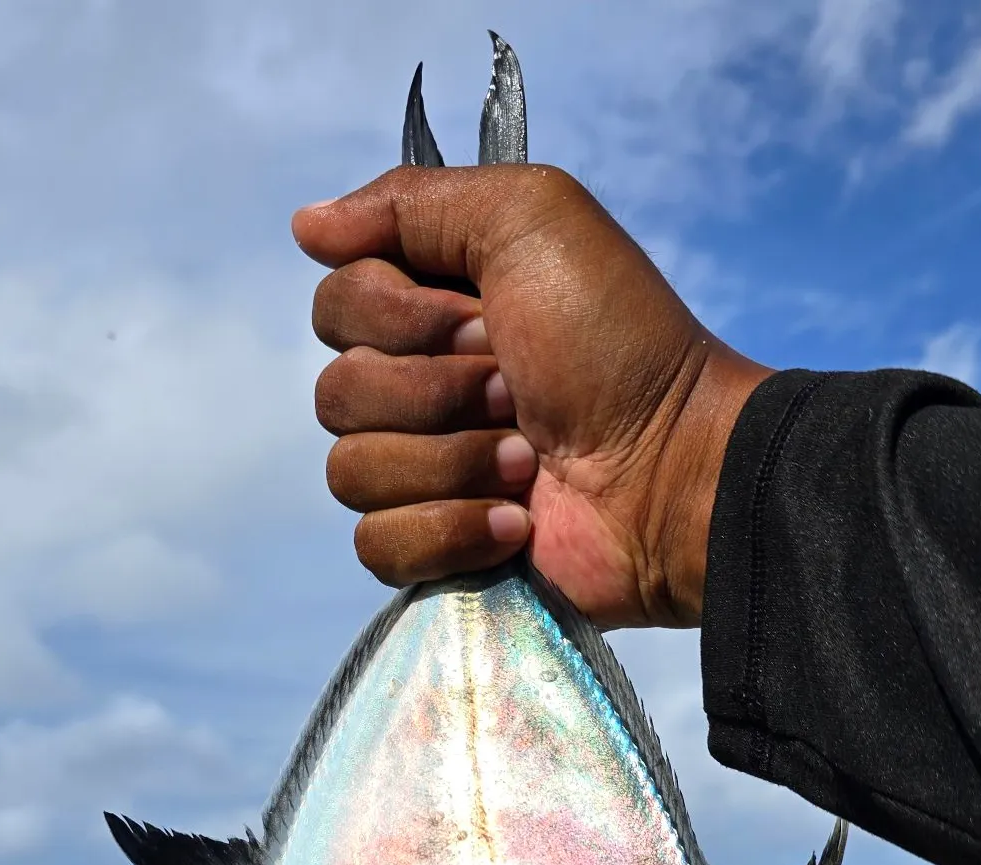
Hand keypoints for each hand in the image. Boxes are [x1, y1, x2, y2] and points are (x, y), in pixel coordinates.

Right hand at [293, 165, 772, 629]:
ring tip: (527, 460)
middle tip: (515, 390)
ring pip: (350, 471)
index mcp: (428, 307)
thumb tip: (305, 224)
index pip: (335, 305)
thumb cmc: (616, 338)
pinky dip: (449, 531)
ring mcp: (424, 471)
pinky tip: (515, 522)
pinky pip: (376, 544)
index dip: (401, 317)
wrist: (675, 466)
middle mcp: (417, 385)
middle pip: (335, 392)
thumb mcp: (529, 217)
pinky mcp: (437, 548)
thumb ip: (412, 200)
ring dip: (451, 461)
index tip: (487, 320)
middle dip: (434, 392)